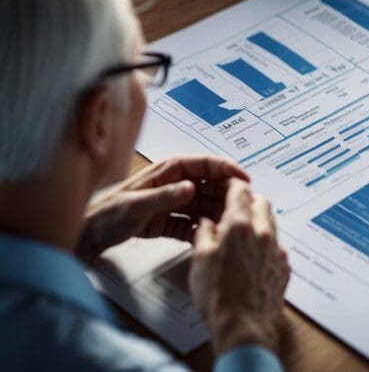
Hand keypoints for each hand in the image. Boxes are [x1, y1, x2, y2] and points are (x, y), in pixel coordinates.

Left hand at [78, 156, 249, 262]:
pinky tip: (211, 240)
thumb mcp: (136, 205)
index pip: (205, 163)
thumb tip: (192, 187)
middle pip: (211, 185)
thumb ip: (165, 196)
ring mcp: (174, 203)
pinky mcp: (171, 222)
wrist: (88, 237)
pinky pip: (195, 224)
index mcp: (169, 170)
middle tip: (242, 209)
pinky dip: (204, 231)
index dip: (227, 168)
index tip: (245, 180)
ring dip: (218, 215)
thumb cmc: (106, 215)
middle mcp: (175, 183)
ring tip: (231, 227)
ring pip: (206, 205)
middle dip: (227, 195)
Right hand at [190, 179, 289, 355]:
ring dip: (259, 220)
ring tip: (242, 232)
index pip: (240, 190)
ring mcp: (276, 250)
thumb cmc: (220, 297)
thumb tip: (206, 223)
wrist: (244, 327)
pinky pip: (277, 245)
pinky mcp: (283, 266)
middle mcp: (263, 233)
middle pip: (261, 202)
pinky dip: (266, 243)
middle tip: (234, 209)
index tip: (226, 185)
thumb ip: (203, 234)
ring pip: (272, 222)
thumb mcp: (199, 260)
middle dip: (248, 200)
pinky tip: (254, 255)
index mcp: (240, 226)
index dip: (231, 185)